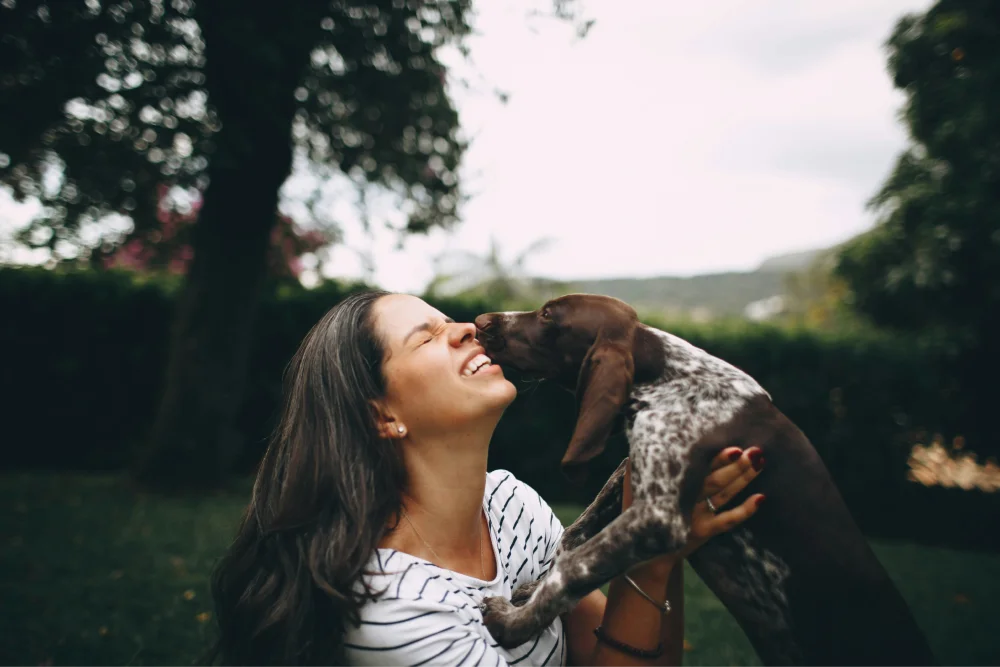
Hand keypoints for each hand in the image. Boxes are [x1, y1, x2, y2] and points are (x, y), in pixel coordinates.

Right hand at [622, 446, 764, 570]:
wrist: (643, 551)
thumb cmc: (639, 510)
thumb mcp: (633, 486)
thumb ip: (637, 464)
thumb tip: (643, 437)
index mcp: (672, 486)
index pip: (699, 469)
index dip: (718, 459)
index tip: (735, 447)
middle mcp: (687, 501)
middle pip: (716, 481)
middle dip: (736, 465)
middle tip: (755, 450)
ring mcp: (698, 517)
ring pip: (725, 495)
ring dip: (744, 479)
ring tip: (761, 462)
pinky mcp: (705, 532)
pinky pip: (728, 521)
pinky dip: (745, 511)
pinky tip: (762, 498)